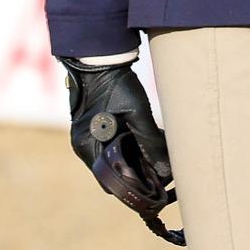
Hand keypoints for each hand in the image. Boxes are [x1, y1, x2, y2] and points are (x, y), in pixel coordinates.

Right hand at [61, 57, 180, 238]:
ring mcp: (88, 137)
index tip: (155, 191)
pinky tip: (148, 145)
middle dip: (136, 176)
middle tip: (162, 175)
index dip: (133, 188)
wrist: (101, 58)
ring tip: (159, 161)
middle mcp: (84, 146)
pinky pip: (112, 147)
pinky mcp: (96, 128)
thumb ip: (150, 142)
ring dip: (134, 162)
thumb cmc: (116, 84)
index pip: (110, 182)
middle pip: (112, 173)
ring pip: (114, 160)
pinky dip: (129, 150)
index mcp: (87, 146)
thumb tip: (165, 170)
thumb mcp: (137, 113)